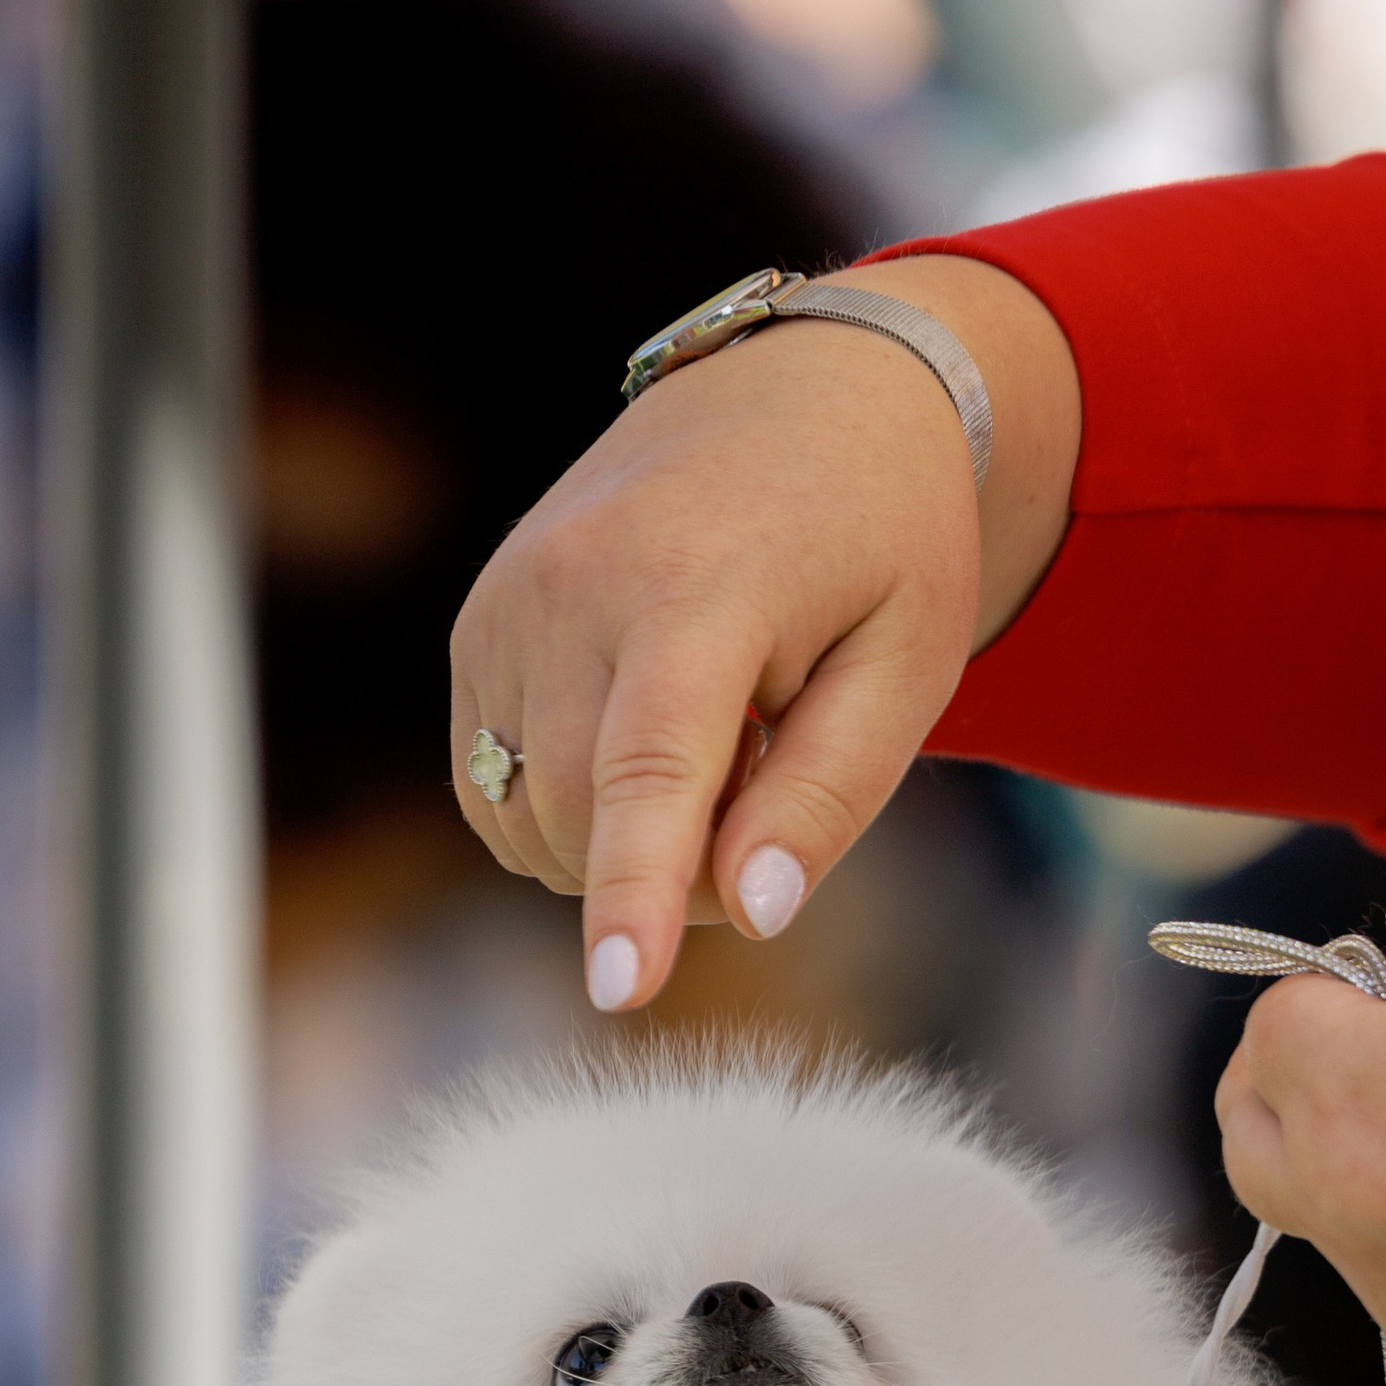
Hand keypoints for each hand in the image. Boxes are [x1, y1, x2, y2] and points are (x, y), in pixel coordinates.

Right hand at [451, 256, 1080, 1012]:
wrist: (804, 396)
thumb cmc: (880, 539)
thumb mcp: (908, 664)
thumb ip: (827, 795)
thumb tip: (751, 912)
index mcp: (699, 584)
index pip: (650, 768)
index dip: (636, 890)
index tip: (618, 989)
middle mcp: (574, 583)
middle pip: (588, 820)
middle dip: (679, 870)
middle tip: (770, 783)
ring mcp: (508, 601)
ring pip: (532, 821)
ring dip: (620, 840)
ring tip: (715, 745)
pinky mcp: (477, 628)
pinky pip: (496, 791)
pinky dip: (569, 811)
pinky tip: (642, 741)